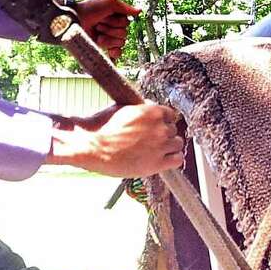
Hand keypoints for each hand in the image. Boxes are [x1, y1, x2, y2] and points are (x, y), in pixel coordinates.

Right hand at [48, 102, 185, 177]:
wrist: (92, 146)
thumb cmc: (102, 126)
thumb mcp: (122, 108)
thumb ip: (141, 109)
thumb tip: (148, 106)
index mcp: (153, 111)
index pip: (171, 115)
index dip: (163, 121)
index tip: (157, 127)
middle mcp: (161, 127)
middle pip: (174, 130)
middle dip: (164, 134)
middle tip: (152, 140)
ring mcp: (161, 145)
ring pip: (178, 144)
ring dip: (169, 147)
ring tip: (156, 151)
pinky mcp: (157, 163)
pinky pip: (178, 159)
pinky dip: (173, 159)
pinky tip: (164, 160)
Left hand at [74, 0, 138, 61]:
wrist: (74, 21)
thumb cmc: (90, 9)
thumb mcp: (110, 1)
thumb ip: (125, 7)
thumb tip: (139, 11)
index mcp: (115, 17)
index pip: (127, 23)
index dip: (117, 21)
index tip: (105, 16)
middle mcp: (112, 28)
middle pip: (124, 34)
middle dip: (111, 29)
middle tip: (98, 24)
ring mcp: (108, 39)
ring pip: (120, 43)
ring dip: (108, 38)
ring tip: (96, 33)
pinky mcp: (102, 48)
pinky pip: (117, 54)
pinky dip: (115, 53)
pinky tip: (111, 51)